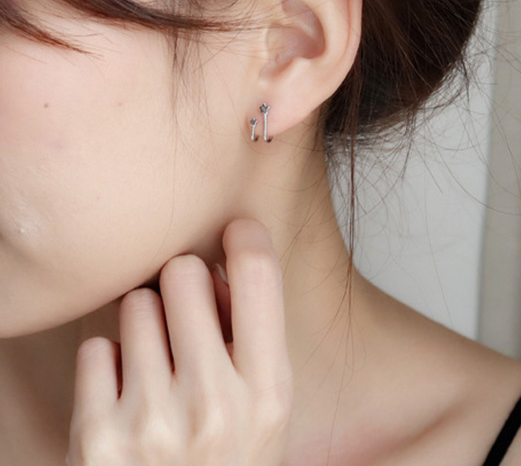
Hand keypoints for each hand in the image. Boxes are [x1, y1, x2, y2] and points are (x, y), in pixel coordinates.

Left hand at [66, 218, 292, 465]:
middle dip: (185, 285)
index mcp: (269, 392)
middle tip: (187, 318)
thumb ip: (254, 336)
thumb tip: (219, 266)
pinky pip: (97, 346)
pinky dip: (109, 365)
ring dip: (146, 324)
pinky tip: (127, 397)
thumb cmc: (228, 460)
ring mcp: (153, 423)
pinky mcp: (98, 438)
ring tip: (158, 367)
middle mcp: (215, 405)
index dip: (245, 238)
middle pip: (183, 271)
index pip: (259, 276)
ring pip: (136, 303)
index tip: (235, 232)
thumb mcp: (265, 408)